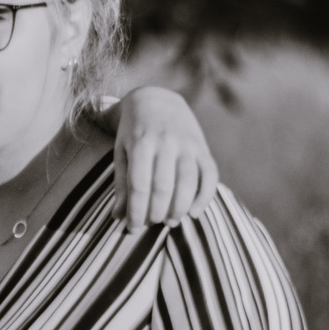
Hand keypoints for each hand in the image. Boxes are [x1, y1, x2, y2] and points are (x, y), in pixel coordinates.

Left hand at [110, 87, 217, 232]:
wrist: (157, 100)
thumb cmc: (133, 133)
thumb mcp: (121, 153)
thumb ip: (121, 184)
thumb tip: (118, 217)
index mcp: (141, 143)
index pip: (139, 186)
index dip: (136, 211)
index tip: (132, 228)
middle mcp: (166, 142)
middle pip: (163, 187)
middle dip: (156, 212)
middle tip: (151, 223)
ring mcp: (188, 144)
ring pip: (188, 182)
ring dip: (179, 208)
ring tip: (170, 221)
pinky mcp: (203, 148)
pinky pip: (210, 175)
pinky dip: (205, 196)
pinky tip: (194, 212)